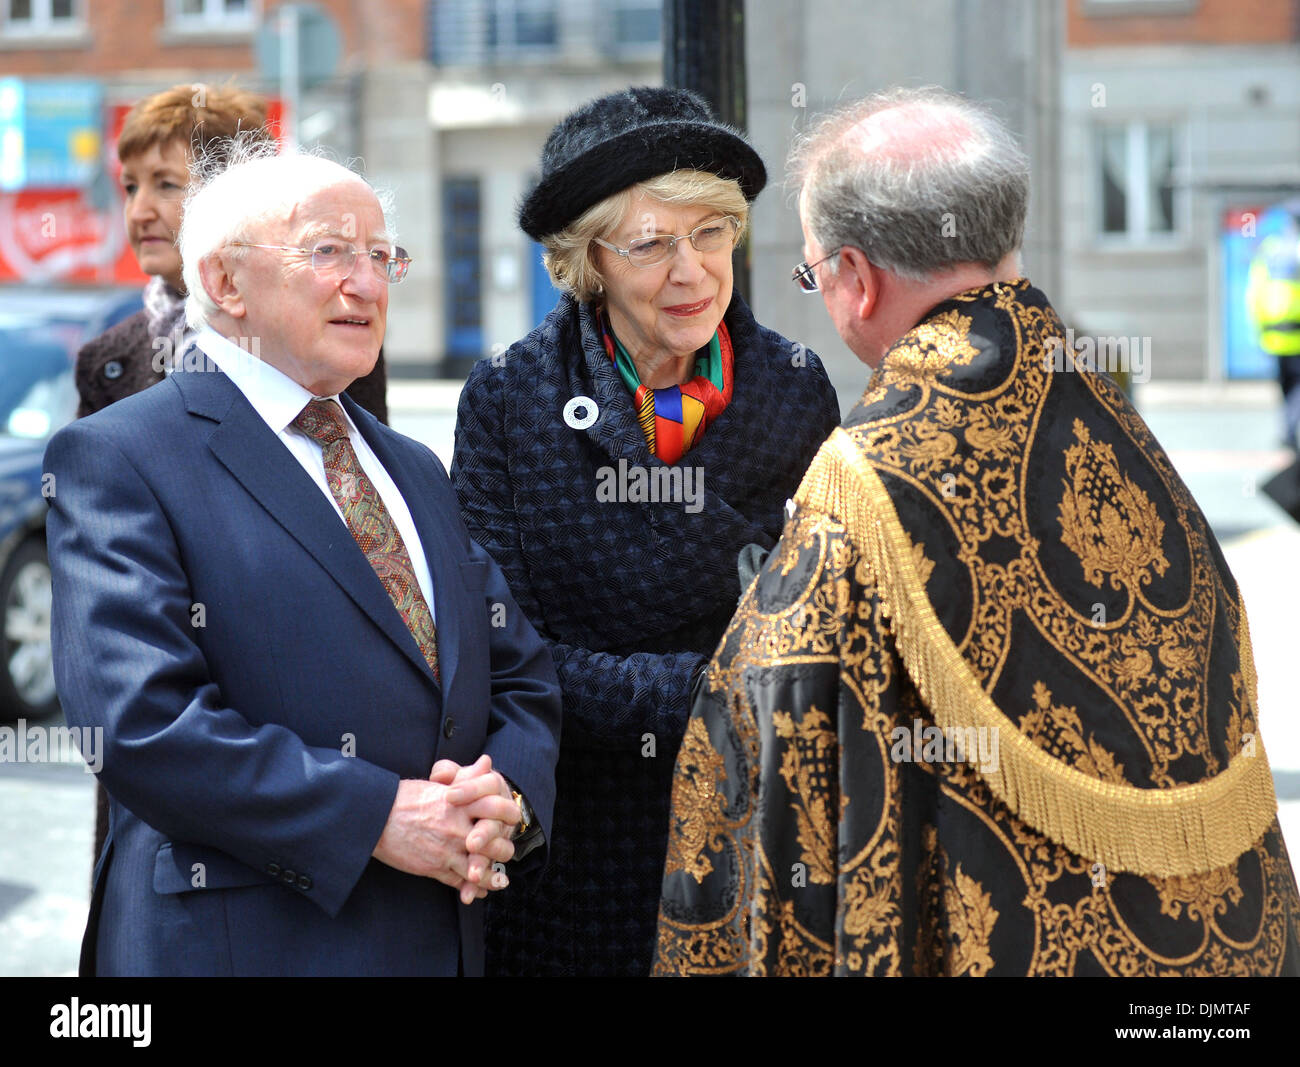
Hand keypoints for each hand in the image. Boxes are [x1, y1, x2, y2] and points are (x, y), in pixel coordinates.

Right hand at [372, 771, 515, 903]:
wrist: (376, 818)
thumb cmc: (404, 798)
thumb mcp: (438, 784)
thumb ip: (467, 776)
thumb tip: (487, 762)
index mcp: (460, 804)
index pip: (496, 808)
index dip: (507, 815)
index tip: (510, 819)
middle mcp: (457, 827)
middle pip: (493, 843)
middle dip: (504, 850)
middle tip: (506, 852)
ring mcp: (447, 849)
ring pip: (479, 868)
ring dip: (492, 877)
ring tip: (499, 880)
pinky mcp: (434, 867)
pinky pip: (459, 882)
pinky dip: (471, 889)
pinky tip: (478, 891)